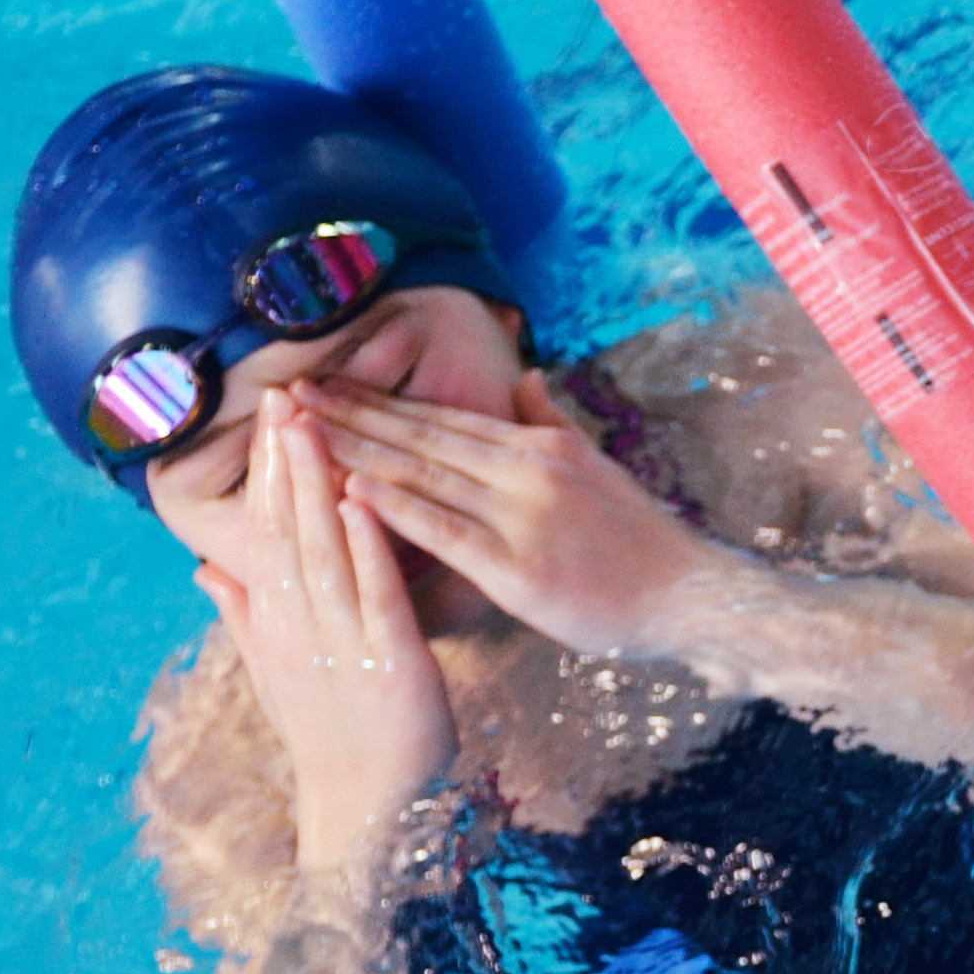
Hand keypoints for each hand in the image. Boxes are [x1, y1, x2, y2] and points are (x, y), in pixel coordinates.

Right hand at [180, 393, 459, 876]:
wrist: (366, 808)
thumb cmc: (333, 738)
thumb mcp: (279, 673)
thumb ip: (244, 616)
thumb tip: (204, 569)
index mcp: (278, 621)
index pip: (268, 530)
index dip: (268, 471)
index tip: (270, 413)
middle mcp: (299, 625)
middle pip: (286, 529)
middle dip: (284, 460)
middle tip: (282, 393)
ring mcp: (340, 642)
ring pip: (322, 549)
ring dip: (317, 484)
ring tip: (314, 424)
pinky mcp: (389, 662)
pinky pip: (375, 594)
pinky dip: (368, 545)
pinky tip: (365, 498)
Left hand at [308, 375, 732, 661]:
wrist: (692, 596)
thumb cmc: (640, 542)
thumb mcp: (597, 467)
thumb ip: (551, 422)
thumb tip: (524, 377)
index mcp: (536, 446)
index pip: (438, 414)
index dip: (375, 398)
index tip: (320, 382)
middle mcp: (525, 470)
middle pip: (418, 435)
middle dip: (345, 414)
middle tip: (281, 396)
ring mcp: (523, 517)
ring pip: (422, 476)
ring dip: (353, 452)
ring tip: (296, 437)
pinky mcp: (520, 569)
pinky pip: (448, 533)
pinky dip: (396, 510)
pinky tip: (352, 494)